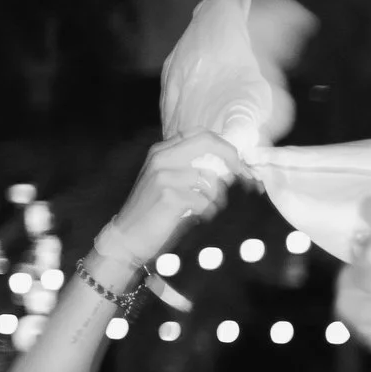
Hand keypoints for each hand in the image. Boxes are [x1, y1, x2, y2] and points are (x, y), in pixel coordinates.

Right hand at [99, 133, 245, 269]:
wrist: (128, 237)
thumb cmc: (154, 213)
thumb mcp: (169, 183)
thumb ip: (191, 169)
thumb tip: (231, 168)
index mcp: (162, 151)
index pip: (200, 134)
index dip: (226, 148)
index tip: (239, 166)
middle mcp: (161, 157)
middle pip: (207, 143)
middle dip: (232, 159)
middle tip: (242, 178)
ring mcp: (163, 175)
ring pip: (211, 178)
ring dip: (218, 198)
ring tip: (208, 210)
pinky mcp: (169, 195)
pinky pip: (205, 201)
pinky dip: (208, 213)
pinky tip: (199, 219)